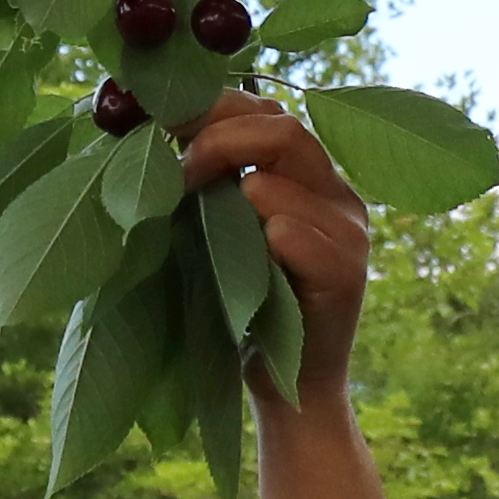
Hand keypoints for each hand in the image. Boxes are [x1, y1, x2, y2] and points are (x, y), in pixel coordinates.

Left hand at [180, 95, 370, 413]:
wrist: (289, 391)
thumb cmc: (244, 309)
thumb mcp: (225, 234)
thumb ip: (213, 185)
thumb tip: (148, 136)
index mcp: (310, 178)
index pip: (271, 110)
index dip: (216, 106)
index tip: (161, 120)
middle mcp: (338, 195)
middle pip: (285, 130)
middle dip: (219, 140)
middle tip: (178, 172)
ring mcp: (350, 233)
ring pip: (285, 181)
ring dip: (232, 197)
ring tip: (201, 223)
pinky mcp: (347, 274)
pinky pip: (293, 233)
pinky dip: (259, 240)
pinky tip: (245, 266)